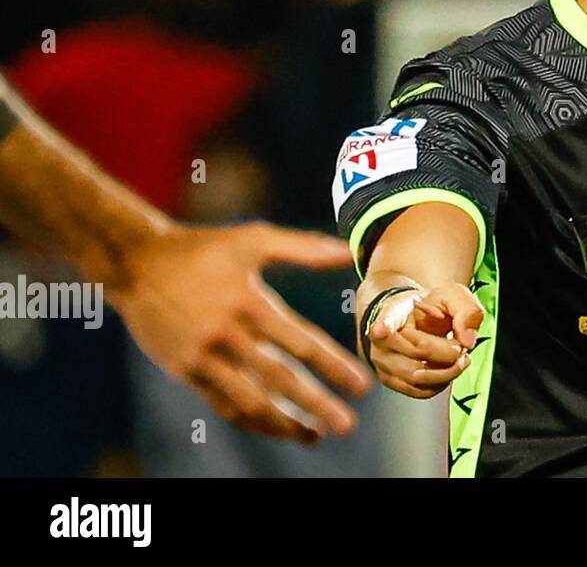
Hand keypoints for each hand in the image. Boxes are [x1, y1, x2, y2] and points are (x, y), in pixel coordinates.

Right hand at [110, 221, 371, 442]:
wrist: (137, 264)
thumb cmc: (203, 248)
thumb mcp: (253, 238)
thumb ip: (304, 248)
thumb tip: (350, 253)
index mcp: (249, 304)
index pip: (300, 342)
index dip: (332, 366)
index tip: (361, 386)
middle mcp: (227, 335)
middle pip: (279, 378)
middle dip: (315, 404)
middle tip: (346, 425)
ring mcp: (203, 357)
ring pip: (249, 400)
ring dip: (283, 423)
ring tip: (314, 436)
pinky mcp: (186, 371)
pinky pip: (222, 403)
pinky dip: (251, 419)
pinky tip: (276, 427)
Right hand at [367, 283, 482, 398]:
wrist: (413, 318)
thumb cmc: (430, 307)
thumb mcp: (452, 296)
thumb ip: (466, 310)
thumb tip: (466, 340)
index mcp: (395, 311)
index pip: (387, 318)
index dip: (384, 324)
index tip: (381, 329)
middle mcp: (382, 338)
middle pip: (417, 352)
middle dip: (448, 354)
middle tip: (462, 347)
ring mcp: (382, 361)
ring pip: (417, 377)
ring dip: (446, 372)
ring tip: (459, 359)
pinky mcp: (390, 379)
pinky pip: (418, 390)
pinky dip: (439, 384)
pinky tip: (447, 370)